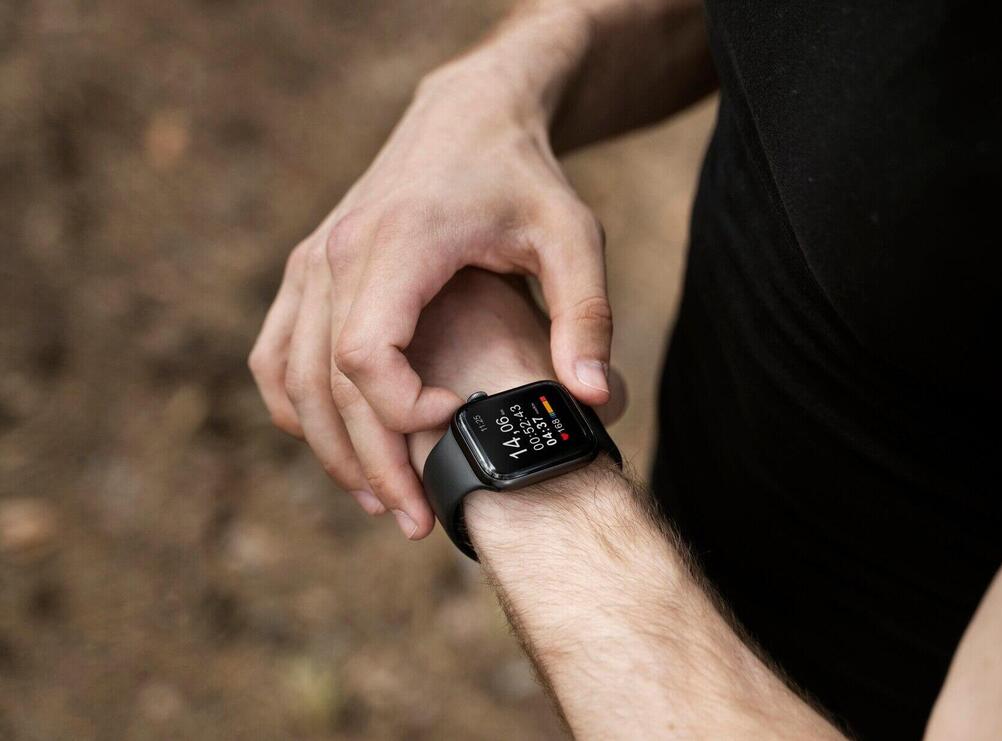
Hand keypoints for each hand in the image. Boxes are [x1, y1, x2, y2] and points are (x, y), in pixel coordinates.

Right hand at [248, 15, 612, 536]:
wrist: (467, 116)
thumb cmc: (523, 178)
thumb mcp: (572, 236)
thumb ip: (587, 315)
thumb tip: (594, 401)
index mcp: (399, 242)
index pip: (365, 353)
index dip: (402, 411)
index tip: (458, 423)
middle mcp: (338, 252)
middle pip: (326, 383)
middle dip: (370, 462)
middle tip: (416, 521)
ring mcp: (313, 260)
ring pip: (291, 377)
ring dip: (328, 448)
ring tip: (380, 502)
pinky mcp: (309, 269)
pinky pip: (277, 354)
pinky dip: (295, 407)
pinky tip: (335, 447)